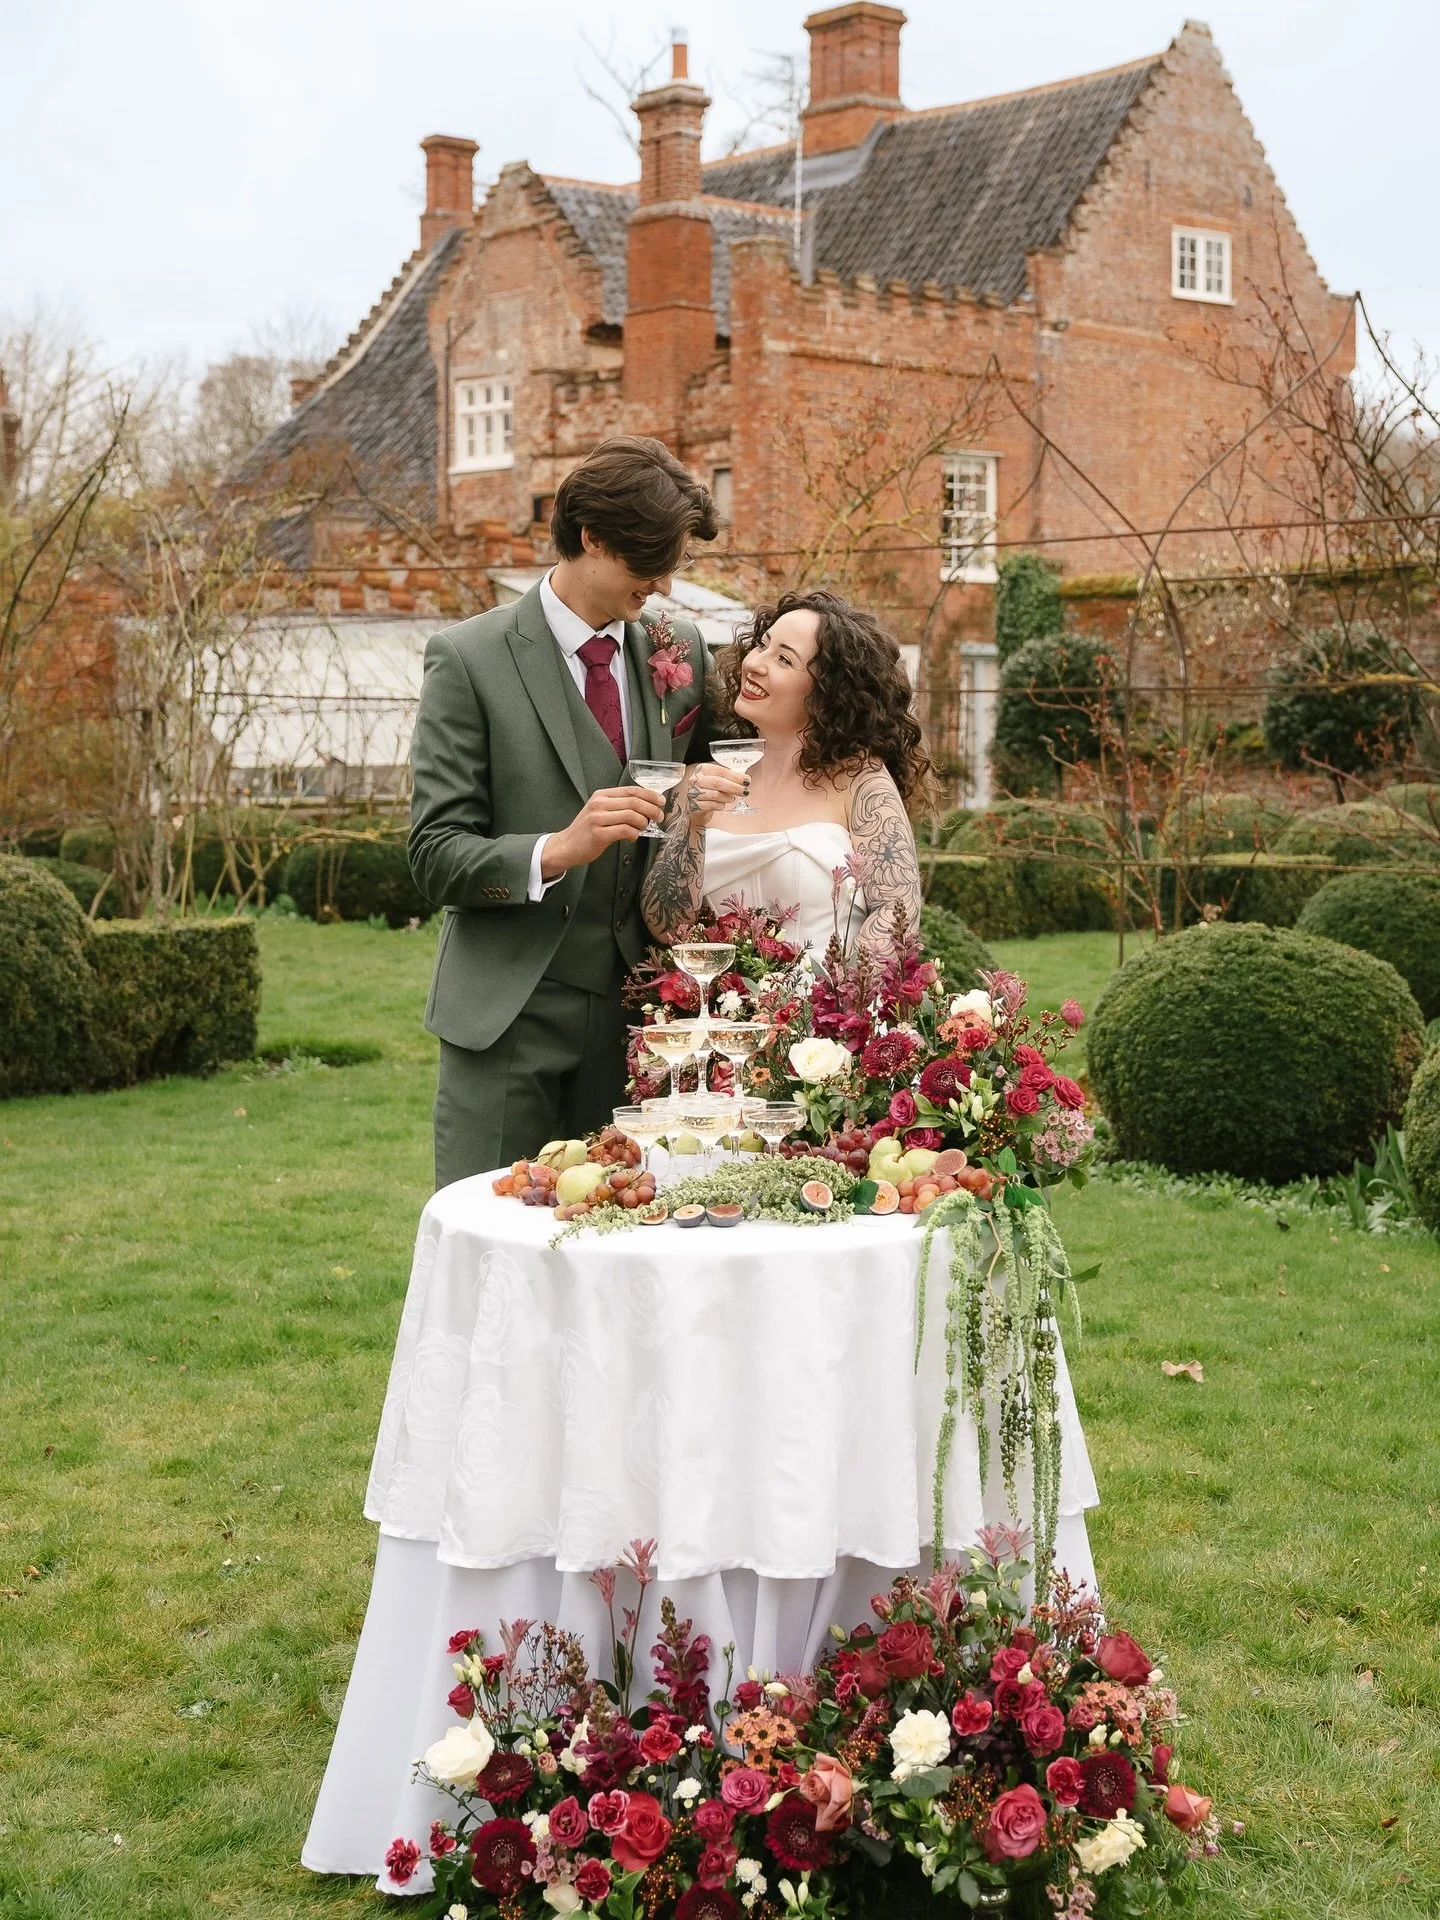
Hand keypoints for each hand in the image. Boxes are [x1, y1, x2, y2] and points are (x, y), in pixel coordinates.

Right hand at [541, 785, 665, 876]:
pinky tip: (632, 837)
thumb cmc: (587, 830)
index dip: (649, 795)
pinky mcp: (598, 834)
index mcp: (601, 795)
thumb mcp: (600, 811)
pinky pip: (625, 831)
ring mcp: (597, 819)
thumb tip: (647, 806)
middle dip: (651, 809)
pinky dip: (634, 834)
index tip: (660, 801)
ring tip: (644, 828)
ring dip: (643, 822)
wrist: (566, 846)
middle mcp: (599, 804)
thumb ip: (619, 806)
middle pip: (634, 802)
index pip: (631, 790)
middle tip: (659, 816)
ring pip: (631, 816)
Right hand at [680, 764, 747, 826]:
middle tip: (744, 791)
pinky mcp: (694, 805)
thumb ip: (732, 778)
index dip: (735, 777)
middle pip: (717, 782)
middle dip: (734, 787)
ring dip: (727, 798)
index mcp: (703, 769)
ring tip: (731, 798)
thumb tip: (746, 778)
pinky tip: (722, 804)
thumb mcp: (720, 780)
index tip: (746, 781)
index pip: (721, 771)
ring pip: (715, 795)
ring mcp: (693, 793)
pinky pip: (712, 805)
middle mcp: (696, 780)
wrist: (696, 806)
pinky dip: (721, 806)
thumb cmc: (709, 791)